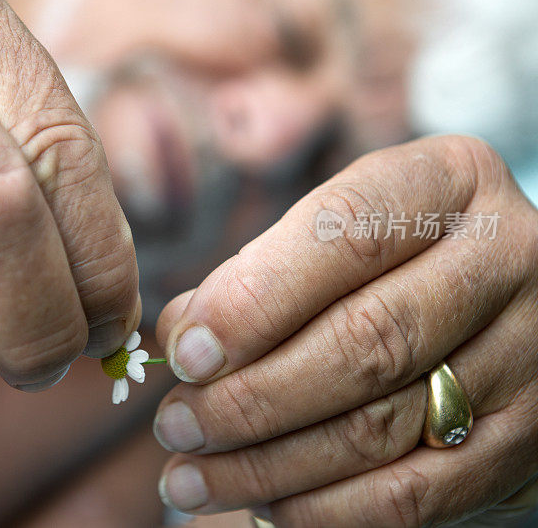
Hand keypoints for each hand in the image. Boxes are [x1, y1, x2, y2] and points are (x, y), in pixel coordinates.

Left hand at [153, 135, 537, 525]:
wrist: (488, 312)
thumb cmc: (381, 263)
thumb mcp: (328, 237)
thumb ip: (255, 272)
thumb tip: (182, 333)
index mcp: (448, 182)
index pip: (347, 235)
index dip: (254, 299)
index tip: (186, 351)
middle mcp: (506, 258)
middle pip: (366, 339)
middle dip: (250, 396)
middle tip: (176, 426)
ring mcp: (528, 354)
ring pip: (381, 426)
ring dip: (268, 464)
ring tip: (192, 477)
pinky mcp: (525, 442)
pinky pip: (415, 496)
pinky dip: (323, 509)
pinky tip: (263, 505)